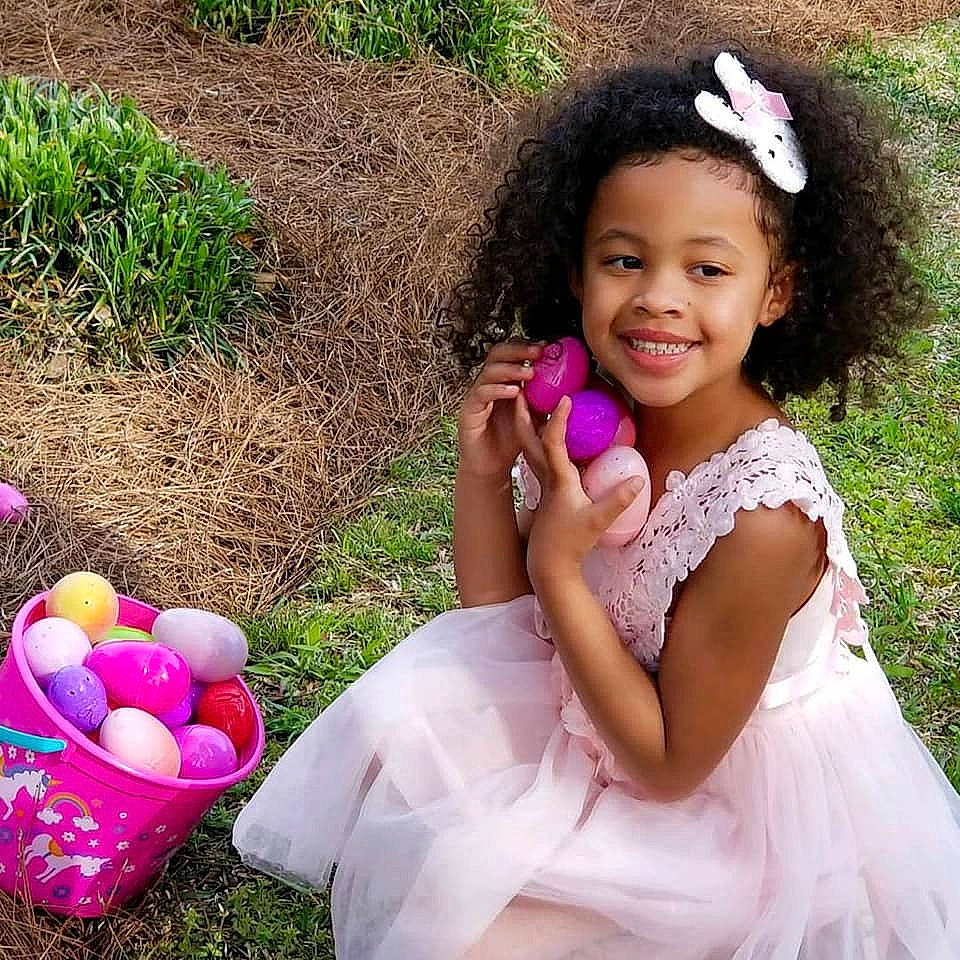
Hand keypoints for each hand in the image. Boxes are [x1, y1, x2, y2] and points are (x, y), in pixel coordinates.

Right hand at [457, 340, 543, 479]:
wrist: (490, 467)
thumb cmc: (510, 441)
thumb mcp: (534, 416)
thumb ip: (544, 399)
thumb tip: (570, 385)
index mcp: (503, 381)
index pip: (511, 353)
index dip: (526, 346)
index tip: (547, 346)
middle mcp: (488, 384)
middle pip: (497, 354)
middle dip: (518, 350)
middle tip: (538, 352)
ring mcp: (477, 396)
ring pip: (489, 371)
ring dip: (511, 369)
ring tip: (530, 373)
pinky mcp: (469, 411)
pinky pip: (481, 393)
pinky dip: (498, 389)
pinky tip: (514, 391)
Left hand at [523, 396, 645, 587]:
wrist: (549, 563)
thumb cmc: (571, 543)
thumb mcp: (597, 522)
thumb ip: (617, 501)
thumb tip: (639, 479)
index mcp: (557, 479)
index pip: (552, 443)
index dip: (557, 420)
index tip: (565, 398)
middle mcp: (545, 476)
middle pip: (527, 439)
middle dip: (524, 413)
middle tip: (523, 387)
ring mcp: (542, 482)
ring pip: (529, 445)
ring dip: (527, 422)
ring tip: (529, 399)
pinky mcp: (545, 488)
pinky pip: (537, 455)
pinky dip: (538, 438)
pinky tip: (545, 431)